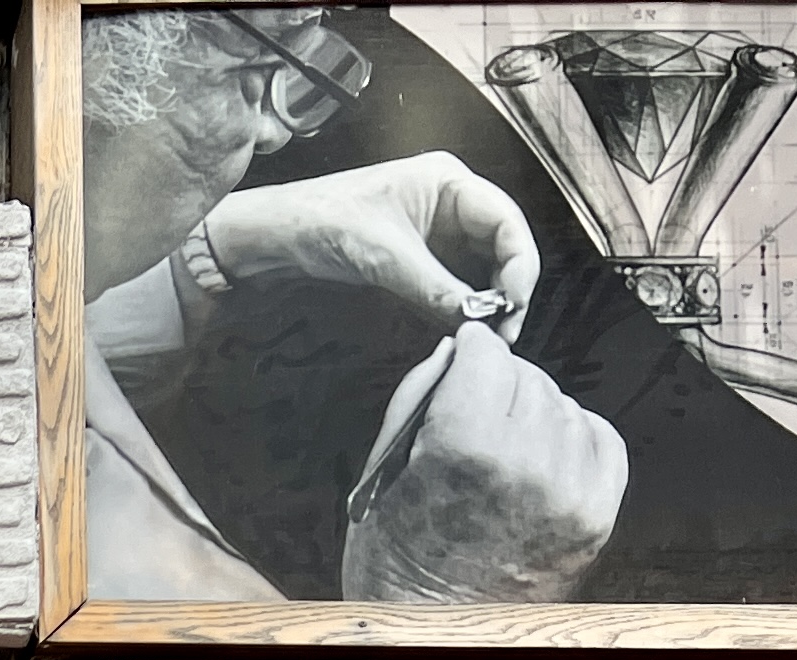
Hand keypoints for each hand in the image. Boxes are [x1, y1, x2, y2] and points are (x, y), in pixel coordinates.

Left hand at [204, 153, 542, 324]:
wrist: (276, 237)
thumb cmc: (324, 223)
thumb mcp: (385, 257)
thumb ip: (437, 289)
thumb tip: (480, 322)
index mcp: (451, 181)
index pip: (508, 221)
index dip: (520, 266)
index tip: (513, 307)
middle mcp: (453, 203)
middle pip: (503, 247)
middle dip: (508, 290)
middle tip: (504, 336)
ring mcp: (439, 232)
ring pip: (483, 269)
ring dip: (488, 304)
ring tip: (488, 340)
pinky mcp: (421, 259)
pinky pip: (456, 284)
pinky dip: (463, 307)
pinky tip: (464, 331)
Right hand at [340, 326, 626, 603]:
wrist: (436, 643)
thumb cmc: (395, 564)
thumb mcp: (380, 477)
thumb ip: (415, 398)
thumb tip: (454, 350)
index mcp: (464, 448)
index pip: (487, 354)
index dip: (470, 352)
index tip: (464, 356)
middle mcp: (526, 463)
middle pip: (527, 376)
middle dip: (499, 388)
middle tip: (473, 422)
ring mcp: (569, 491)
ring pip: (563, 404)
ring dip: (534, 417)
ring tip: (502, 457)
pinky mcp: (597, 514)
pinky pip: (600, 438)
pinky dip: (572, 439)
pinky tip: (540, 463)